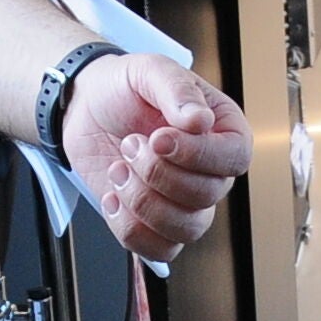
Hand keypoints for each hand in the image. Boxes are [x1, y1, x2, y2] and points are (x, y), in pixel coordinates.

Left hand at [62, 54, 251, 262]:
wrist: (84, 107)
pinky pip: (159, 249)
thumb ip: (176, 91)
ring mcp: (183, 200)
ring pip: (186, 229)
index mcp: (222, 130)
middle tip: (130, 144)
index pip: (235, 158)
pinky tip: (112, 197)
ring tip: (119, 170)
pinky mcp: (154, 222)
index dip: (198, 155)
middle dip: (158, 174)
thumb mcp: (149, 70)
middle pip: (207, 195)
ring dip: (143, 202)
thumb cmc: (124, 87)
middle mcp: (209, 170)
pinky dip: (130, 228)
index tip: (160, 138)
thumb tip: (200, 121)